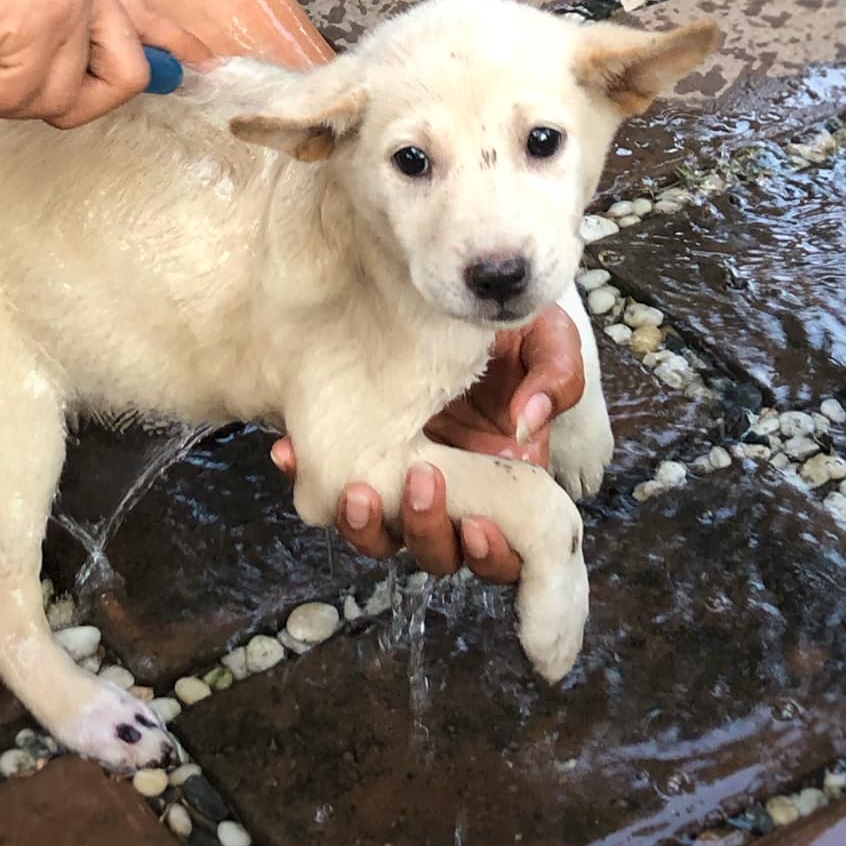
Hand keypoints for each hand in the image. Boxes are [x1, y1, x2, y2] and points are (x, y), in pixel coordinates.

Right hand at [0, 0, 209, 125]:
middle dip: (77, 107)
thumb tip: (68, 82)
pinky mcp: (39, 21)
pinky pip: (19, 99)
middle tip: (18, 98)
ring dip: (7, 103)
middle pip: (128, 76)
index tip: (202, 70)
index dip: (176, 49)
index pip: (147, 14)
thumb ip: (45, 23)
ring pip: (64, 100)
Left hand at [270, 303, 585, 584]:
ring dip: (366, 525)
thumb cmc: (506, 321)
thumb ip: (555, 377)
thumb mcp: (544, 338)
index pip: (504, 547)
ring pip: (382, 534)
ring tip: (356, 490)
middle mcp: (454, 489)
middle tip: (419, 482)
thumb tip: (526, 423)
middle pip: (439, 551)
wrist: (450, 291)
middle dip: (425, 531)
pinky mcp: (358, 446)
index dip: (493, 554)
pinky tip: (289, 450)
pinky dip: (307, 473)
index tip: (479, 526)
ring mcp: (401, 472)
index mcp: (507, 479)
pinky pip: (327, 480)